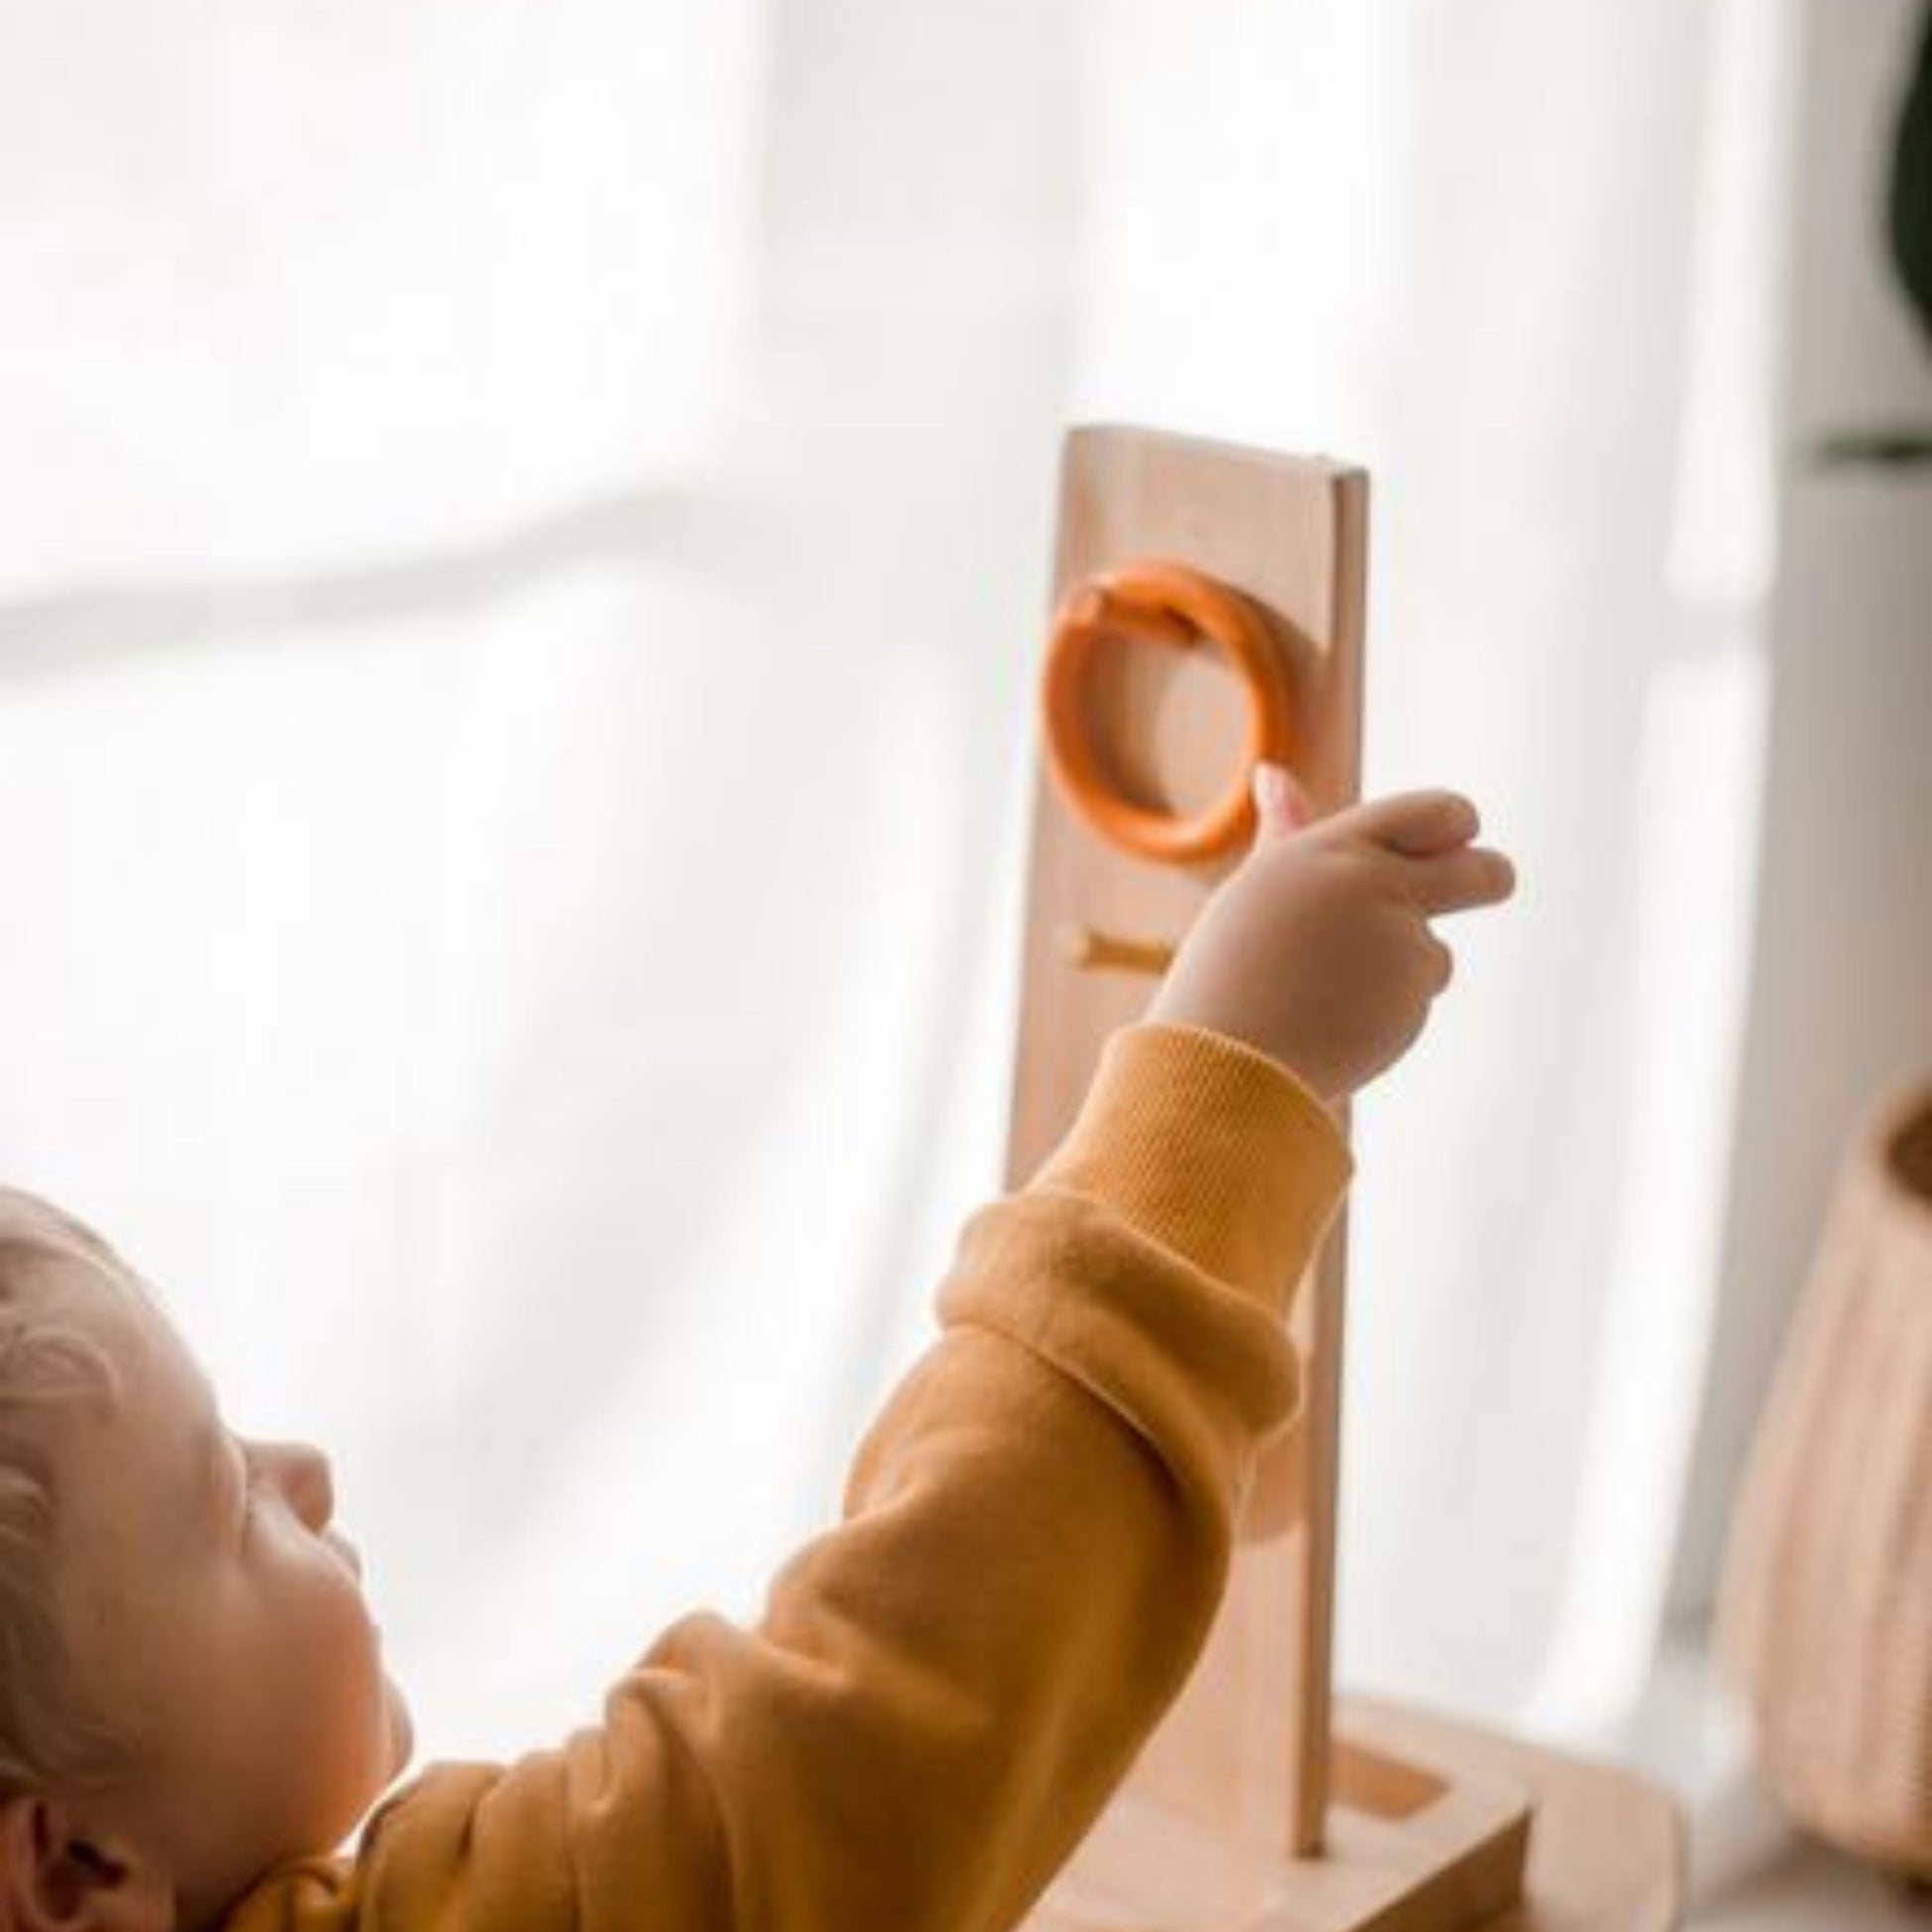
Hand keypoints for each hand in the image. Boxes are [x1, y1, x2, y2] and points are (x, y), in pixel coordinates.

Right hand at [1144, 763, 1516, 1103]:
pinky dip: (1390, 1011)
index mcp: (1330, 846)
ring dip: (1405, 972)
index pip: (1429, 813)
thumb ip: (1289, 832)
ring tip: (1331, 993)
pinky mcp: (1414, 988)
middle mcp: (1372, 881)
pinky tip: (1341, 1022)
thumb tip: (1272, 771)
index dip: (1455, 822)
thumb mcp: (1262, 888)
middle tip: (1494, 880)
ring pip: (1434, 950)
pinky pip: (1420, 994)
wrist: (1227, 1055)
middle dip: (1490, 877)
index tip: (1461, 835)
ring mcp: (1400, 936)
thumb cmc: (1230, 972)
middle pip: (1479, 871)